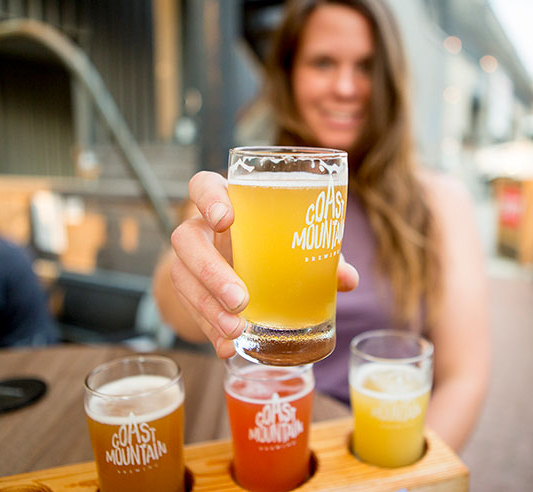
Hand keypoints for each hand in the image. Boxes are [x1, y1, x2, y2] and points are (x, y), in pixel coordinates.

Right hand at [170, 171, 358, 357]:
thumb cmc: (273, 243)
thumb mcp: (293, 243)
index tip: (225, 220)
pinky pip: (190, 310)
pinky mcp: (189, 291)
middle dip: (211, 271)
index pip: (203, 185)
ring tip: (236, 330)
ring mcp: (189, 260)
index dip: (208, 198)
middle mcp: (200, 229)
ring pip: (183, 278)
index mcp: (226, 203)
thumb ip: (319, 254)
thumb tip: (348, 279)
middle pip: (187, 240)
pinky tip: (227, 347)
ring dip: (208, 308)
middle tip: (240, 299)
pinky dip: (209, 331)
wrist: (238, 266)